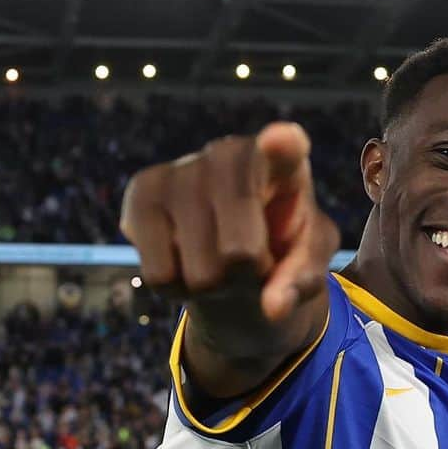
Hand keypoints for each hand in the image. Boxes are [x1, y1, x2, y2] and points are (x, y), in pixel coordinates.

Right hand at [120, 121, 339, 324]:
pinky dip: (177, 287)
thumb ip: (303, 282)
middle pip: (240, 254)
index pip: (288, 149)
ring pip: (200, 273)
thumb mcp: (306, 264)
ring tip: (220, 261)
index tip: (279, 140)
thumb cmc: (278, 249)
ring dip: (214, 286)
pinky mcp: (141, 191)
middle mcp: (229, 153)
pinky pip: (160, 275)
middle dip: (247, 278)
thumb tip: (272, 308)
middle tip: (251, 264)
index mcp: (285, 164)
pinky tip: (185, 260)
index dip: (283, 146)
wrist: (229, 250)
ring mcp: (182, 168)